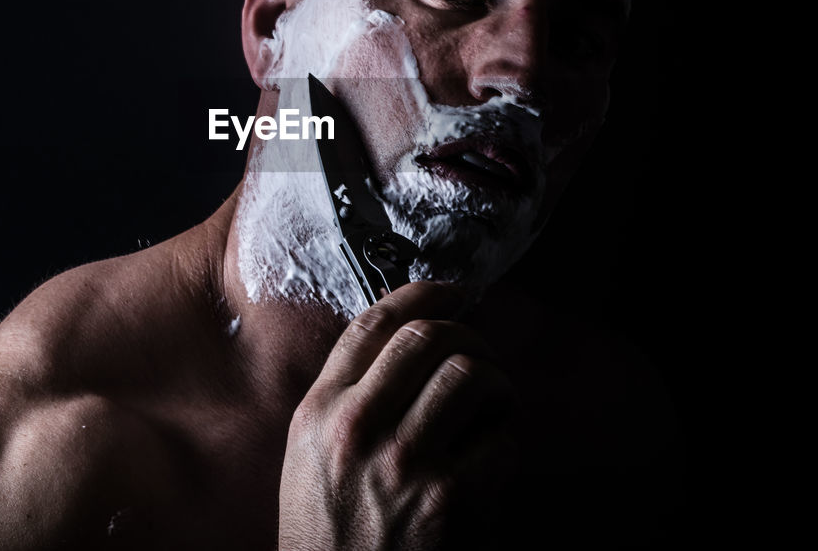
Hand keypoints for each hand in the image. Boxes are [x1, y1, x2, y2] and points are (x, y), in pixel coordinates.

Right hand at [278, 281, 517, 550]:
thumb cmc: (328, 532)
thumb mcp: (310, 454)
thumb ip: (347, 394)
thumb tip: (411, 335)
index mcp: (318, 413)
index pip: (374, 325)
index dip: (423, 292)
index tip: (454, 290)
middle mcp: (358, 430)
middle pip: (428, 337)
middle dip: (468, 333)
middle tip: (480, 353)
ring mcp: (406, 465)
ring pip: (471, 374)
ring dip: (495, 380)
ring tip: (493, 402)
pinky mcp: (452, 502)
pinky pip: (502, 437)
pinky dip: (508, 436)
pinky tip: (496, 449)